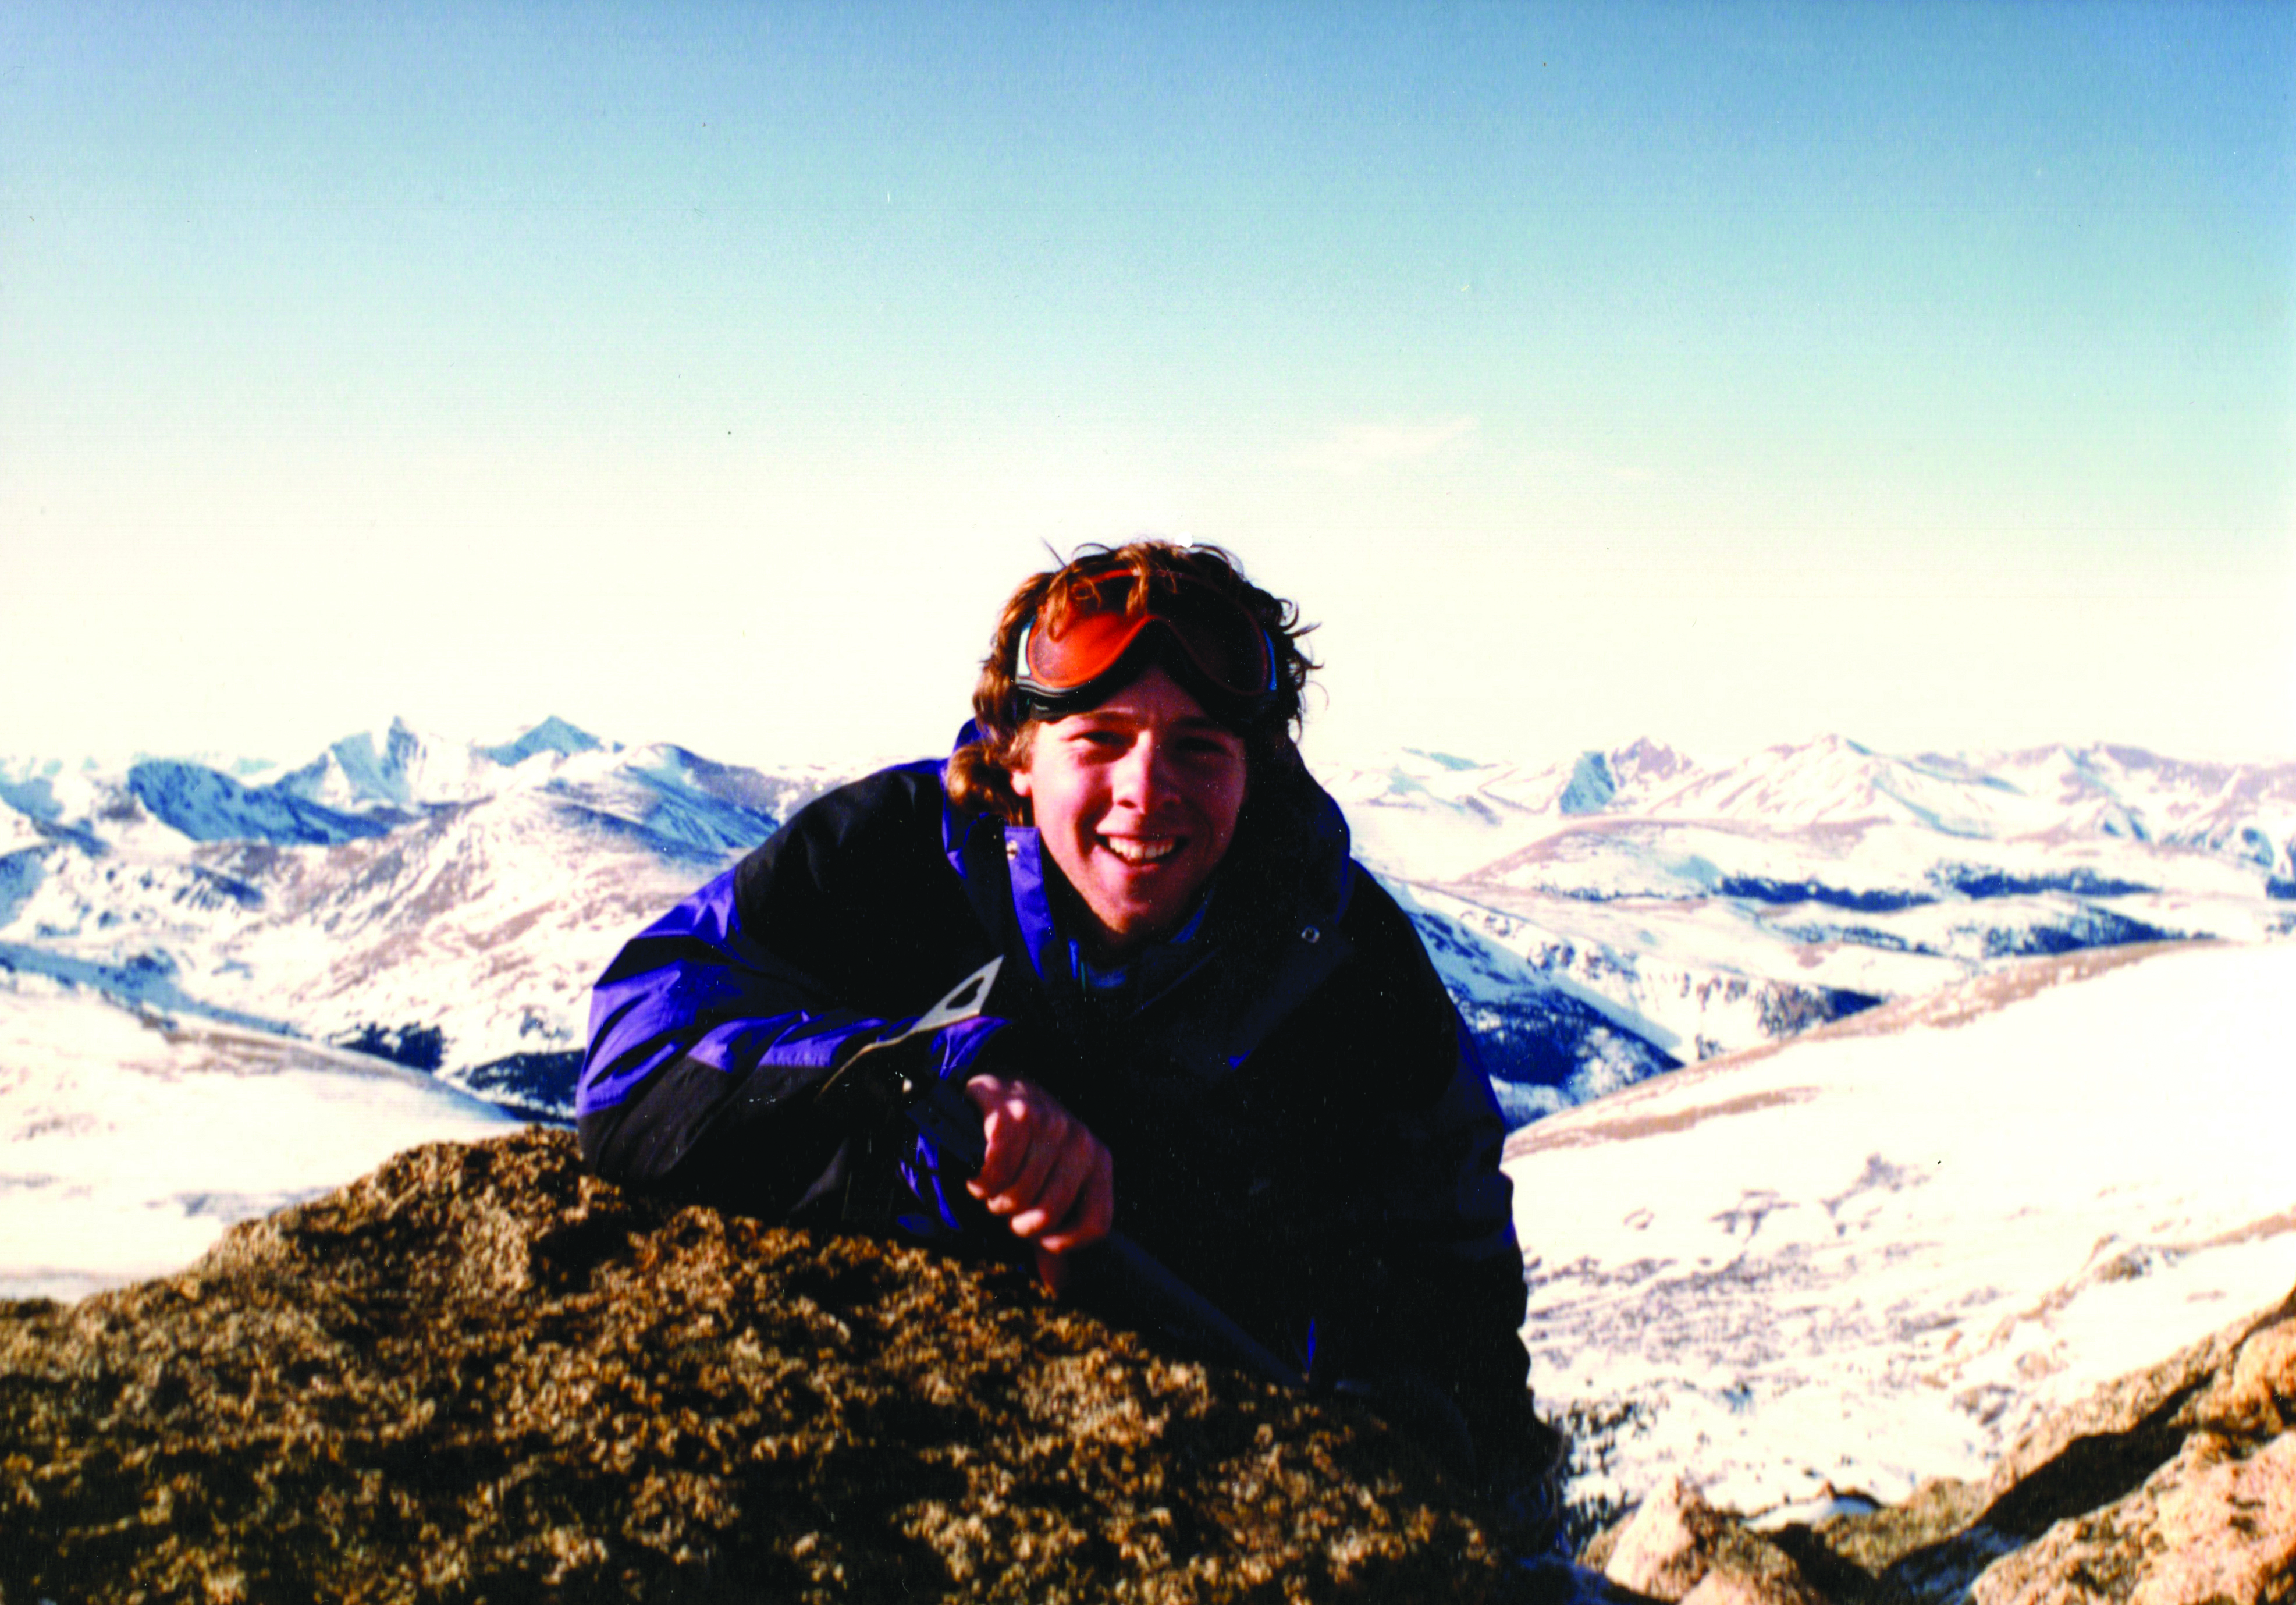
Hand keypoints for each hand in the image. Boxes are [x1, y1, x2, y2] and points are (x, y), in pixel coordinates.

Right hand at [962, 1075, 1113, 1287]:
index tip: (1038, 1237)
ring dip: (994, 1198)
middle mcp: (1080, 1140)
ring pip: (1019, 1194)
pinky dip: (980, 1180)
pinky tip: (977, 1172)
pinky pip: (996, 1168)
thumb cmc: (1026, 1149)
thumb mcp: (1047, 1188)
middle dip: (1016, 1219)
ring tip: (990, 1184)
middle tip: (1005, 1203)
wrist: (999, 1091)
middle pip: (1048, 1214)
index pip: (1096, 1224)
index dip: (1061, 1243)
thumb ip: (1053, 1236)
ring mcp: (1049, 1122)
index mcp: (1098, 1161)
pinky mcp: (1013, 1111)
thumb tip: (1058, 1286)